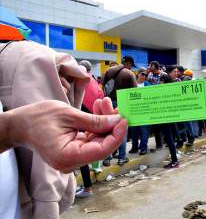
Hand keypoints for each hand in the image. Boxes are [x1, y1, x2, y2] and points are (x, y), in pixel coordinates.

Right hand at [7, 98, 126, 172]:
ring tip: (104, 103)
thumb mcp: (69, 115)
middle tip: (115, 106)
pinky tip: (99, 109)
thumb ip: (95, 121)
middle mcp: (72, 162)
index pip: (102, 150)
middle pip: (102, 145)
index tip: (124, 119)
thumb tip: (117, 120)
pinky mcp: (74, 151)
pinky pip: (91, 139)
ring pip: (99, 141)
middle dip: (111, 125)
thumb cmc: (39, 118)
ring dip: (105, 122)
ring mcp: (73, 158)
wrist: (20, 124)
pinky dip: (97, 125)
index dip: (116, 135)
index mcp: (68, 156)